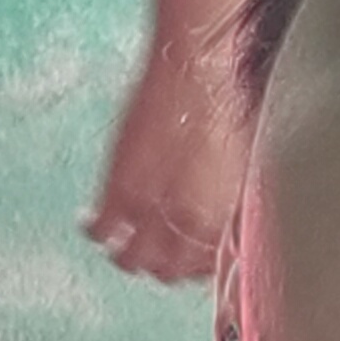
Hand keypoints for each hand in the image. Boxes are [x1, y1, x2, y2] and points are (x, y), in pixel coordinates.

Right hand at [85, 34, 251, 283]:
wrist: (199, 68)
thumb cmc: (228, 103)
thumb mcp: (243, 163)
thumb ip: (229, 202)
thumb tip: (226, 223)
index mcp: (220, 216)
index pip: (203, 269)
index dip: (195, 269)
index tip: (191, 262)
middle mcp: (184, 220)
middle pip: (166, 271)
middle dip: (161, 268)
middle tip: (156, 256)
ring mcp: (147, 207)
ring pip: (130, 259)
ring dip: (127, 256)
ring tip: (125, 246)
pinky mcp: (117, 187)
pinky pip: (100, 230)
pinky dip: (96, 232)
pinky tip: (96, 226)